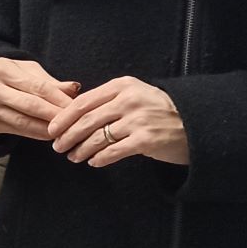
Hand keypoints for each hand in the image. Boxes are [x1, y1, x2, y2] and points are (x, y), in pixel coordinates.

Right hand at [0, 58, 80, 140]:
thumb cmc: (3, 75)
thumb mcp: (23, 70)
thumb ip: (48, 80)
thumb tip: (74, 89)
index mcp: (1, 69)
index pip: (36, 86)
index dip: (58, 98)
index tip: (76, 107)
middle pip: (30, 106)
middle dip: (55, 115)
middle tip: (75, 122)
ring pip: (23, 122)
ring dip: (47, 129)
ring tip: (65, 131)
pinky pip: (16, 131)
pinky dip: (35, 134)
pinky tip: (49, 134)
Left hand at [49, 77, 190, 166]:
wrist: (195, 123)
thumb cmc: (158, 110)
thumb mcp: (134, 94)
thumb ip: (108, 100)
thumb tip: (73, 113)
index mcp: (123, 86)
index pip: (84, 102)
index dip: (64, 117)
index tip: (52, 129)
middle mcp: (129, 100)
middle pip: (87, 120)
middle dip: (67, 136)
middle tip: (58, 146)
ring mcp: (138, 120)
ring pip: (97, 137)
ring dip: (81, 150)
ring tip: (73, 156)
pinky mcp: (146, 140)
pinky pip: (113, 151)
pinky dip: (99, 158)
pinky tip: (93, 162)